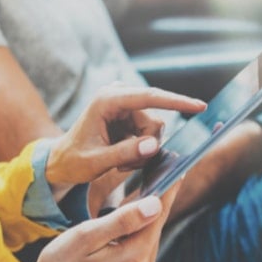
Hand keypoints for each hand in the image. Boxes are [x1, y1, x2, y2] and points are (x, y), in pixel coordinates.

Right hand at [19, 183, 179, 261]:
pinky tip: (119, 243)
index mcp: (133, 260)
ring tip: (131, 212)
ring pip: (146, 251)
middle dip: (151, 212)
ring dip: (139, 233)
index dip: (166, 193)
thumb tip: (156, 205)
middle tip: (153, 184)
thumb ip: (121, 220)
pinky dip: (133, 251)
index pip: (157, 218)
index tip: (177, 171)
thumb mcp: (84, 237)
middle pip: (152, 235)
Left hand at [46, 85, 205, 193]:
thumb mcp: (96, 162)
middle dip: (147, 146)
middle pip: (155, 121)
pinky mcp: (129, 116)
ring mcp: (125, 106)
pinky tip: (122, 159)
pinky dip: (140, 151)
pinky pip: (150, 135)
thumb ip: (124, 153)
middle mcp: (118, 96)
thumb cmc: (73, 161)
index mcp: (107, 100)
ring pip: (154, 131)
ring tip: (121, 163)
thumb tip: (153, 145)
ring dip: (143, 152)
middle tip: (127, 165)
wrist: (61, 162)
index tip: (199, 106)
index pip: (149, 97)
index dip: (176, 102)